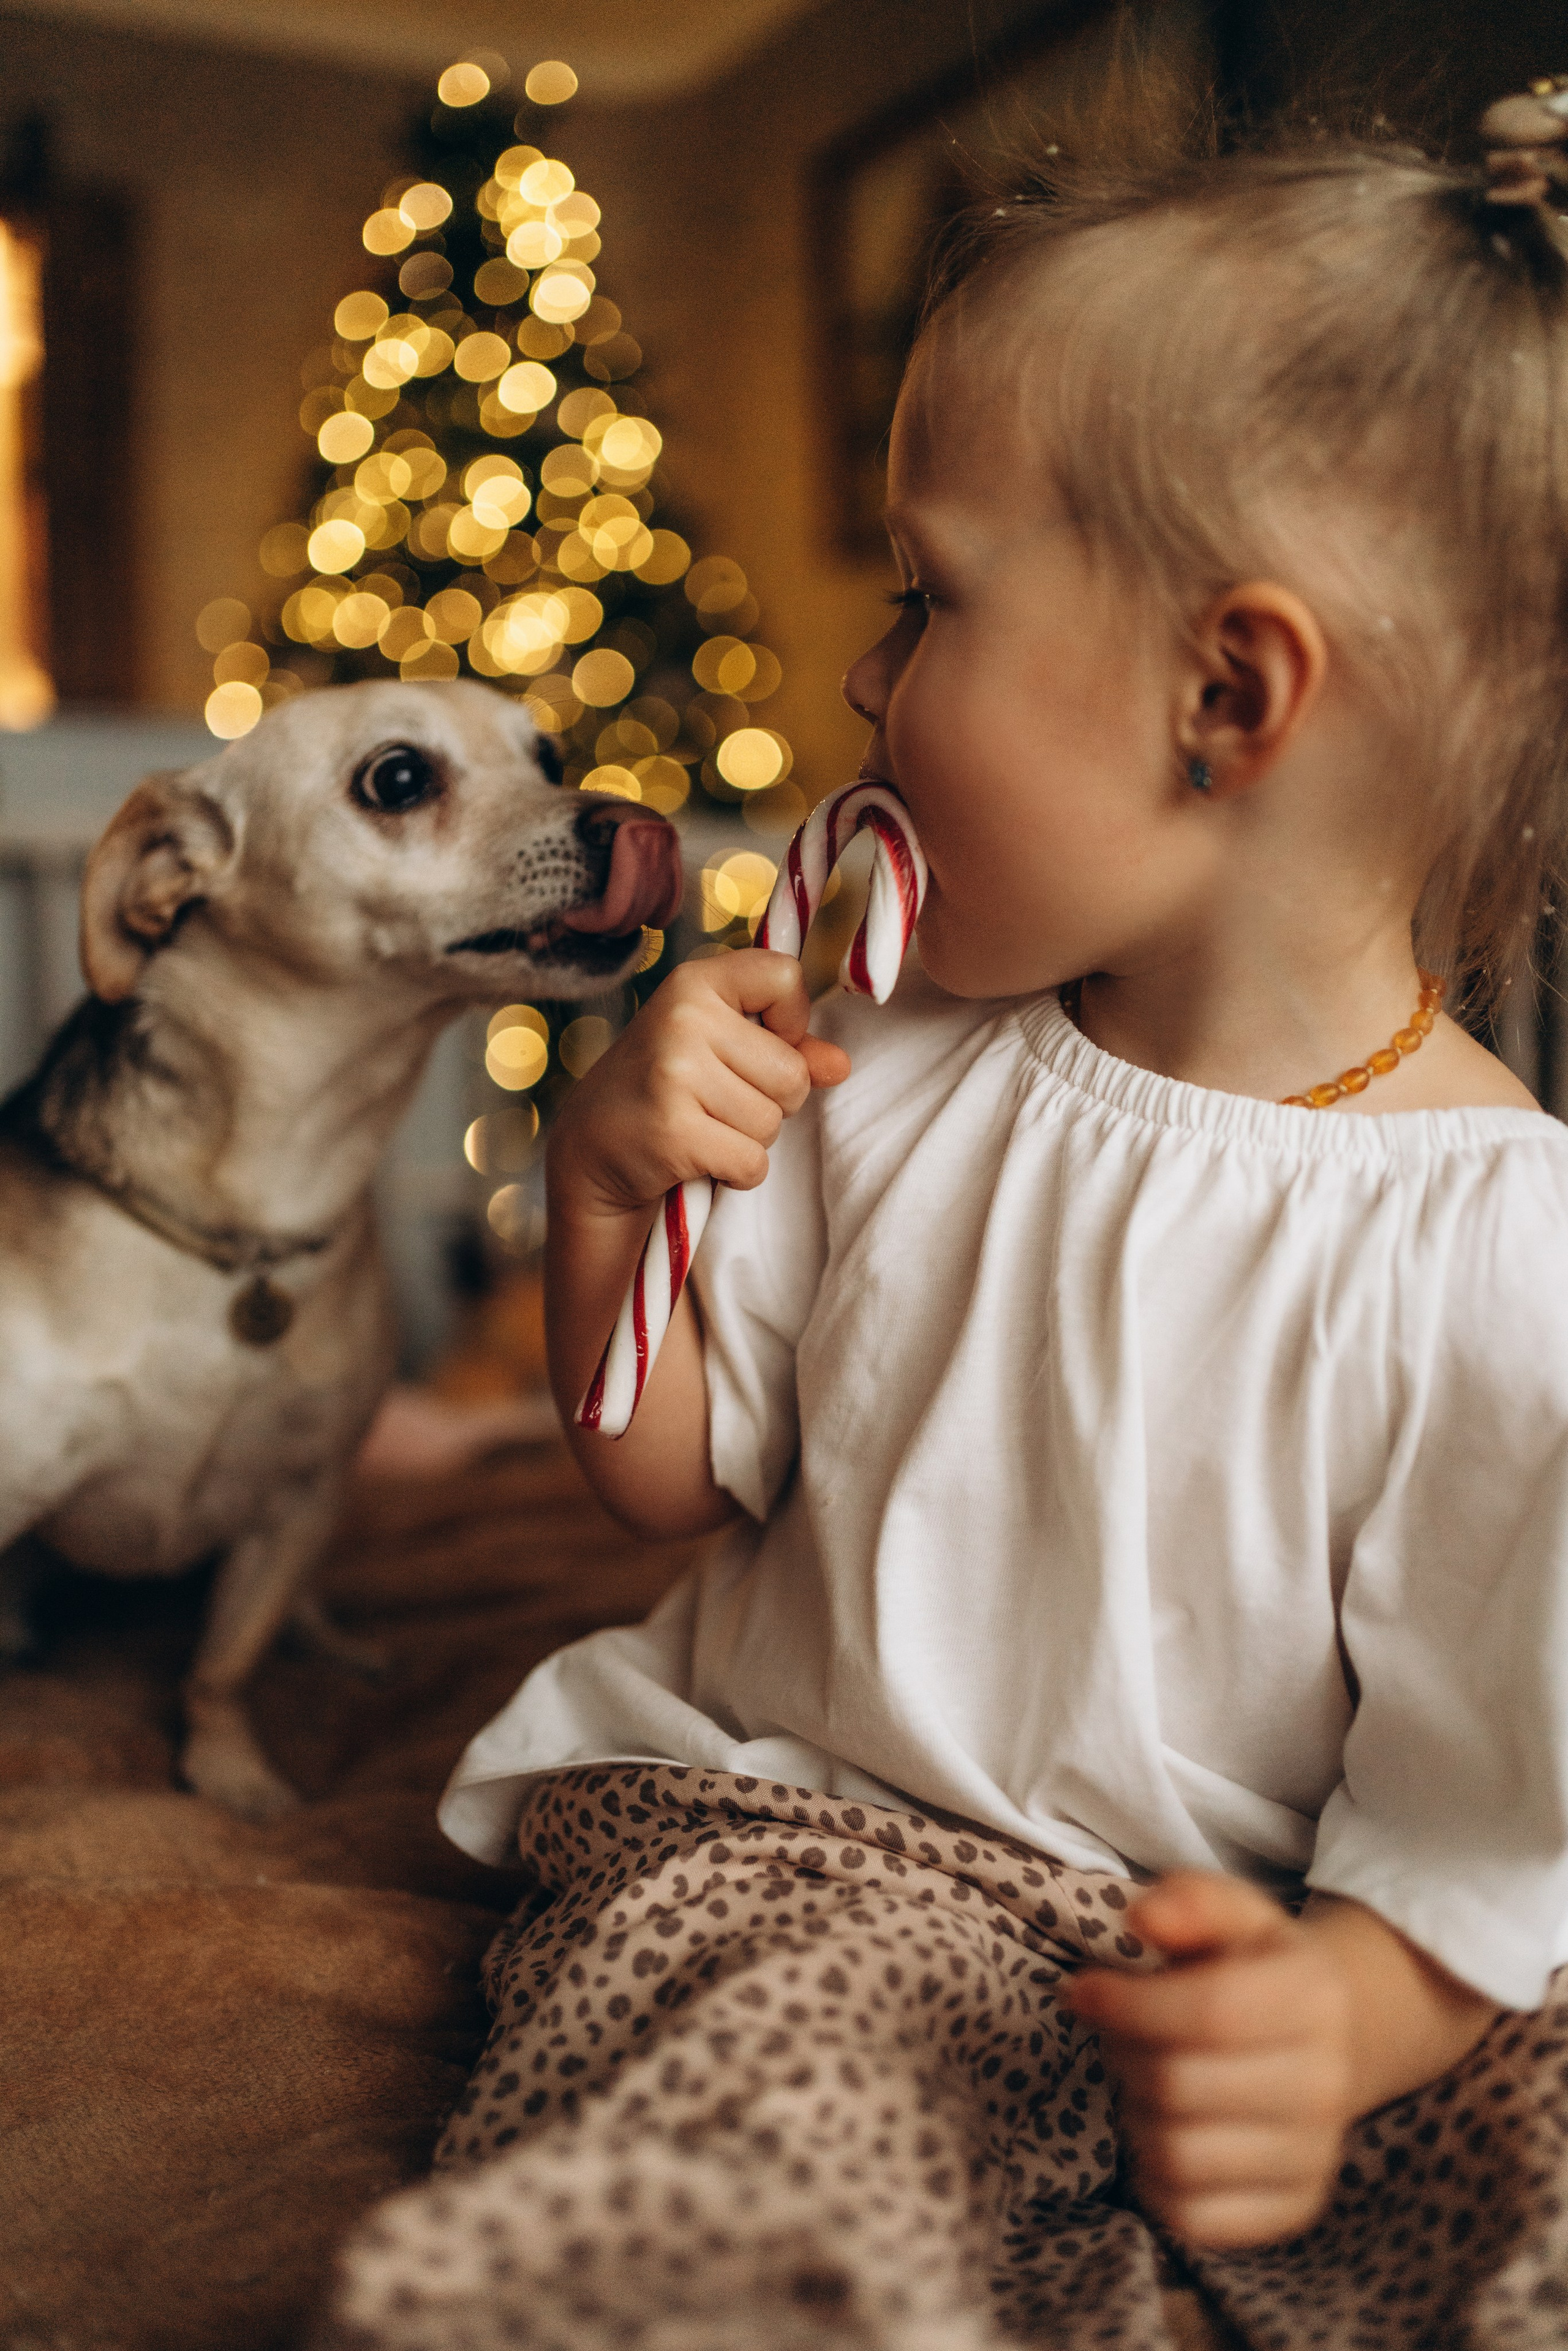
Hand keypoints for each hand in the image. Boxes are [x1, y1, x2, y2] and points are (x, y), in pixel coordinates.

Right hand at [548, 950, 850, 1218]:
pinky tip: (699, 1158)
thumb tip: (840, 1065)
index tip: (760, 1041)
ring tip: (703, 1127)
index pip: (785, 976)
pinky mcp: (673, 1132)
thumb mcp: (719, 1050)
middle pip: (792, 1072)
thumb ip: (786, 1048)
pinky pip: (753, 1162)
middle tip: (718, 1103)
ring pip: (773, 1121)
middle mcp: (683, 1018)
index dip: (790, 1020)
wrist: (591, 1150)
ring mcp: (675, 1074)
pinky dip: (737, 1173)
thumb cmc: (666, 1089)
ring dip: (749, 1138)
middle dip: (772, 1101)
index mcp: (695, 983)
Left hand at [1067, 1872, 1354, 2248]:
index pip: (1209, 2012)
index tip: (1082, 1989)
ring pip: (1178, 2155)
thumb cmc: (1258, 1967)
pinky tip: (1161, 2132)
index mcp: (1312, 1997)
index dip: (1127, 2003)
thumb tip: (1141, 1917)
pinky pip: (1193, 2218)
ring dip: (1135, 2116)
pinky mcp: (1293, 2209)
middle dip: (1123, 2054)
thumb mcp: (1234, 1912)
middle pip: (1180, 2086)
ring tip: (1141, 2083)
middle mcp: (1325, 2083)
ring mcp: (1313, 2157)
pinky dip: (1155, 2180)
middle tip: (1117, 2035)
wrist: (1332, 2039)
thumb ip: (1190, 1900)